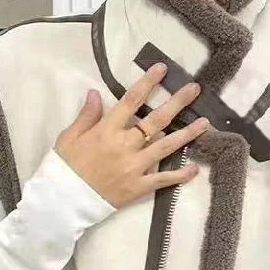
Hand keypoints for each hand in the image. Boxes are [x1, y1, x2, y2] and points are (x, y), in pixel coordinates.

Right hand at [53, 62, 210, 208]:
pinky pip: (163, 179)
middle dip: (177, 102)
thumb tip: (96, 93)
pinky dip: (180, 175)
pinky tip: (194, 168)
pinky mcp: (138, 187)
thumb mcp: (69, 136)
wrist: (64, 200)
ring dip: (187, 134)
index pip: (131, 101)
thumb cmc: (65, 167)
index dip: (148, 83)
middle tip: (195, 89)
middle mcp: (125, 145)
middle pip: (156, 120)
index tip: (162, 69)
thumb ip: (86, 115)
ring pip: (166, 146)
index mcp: (107, 130)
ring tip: (205, 123)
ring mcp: (134, 167)